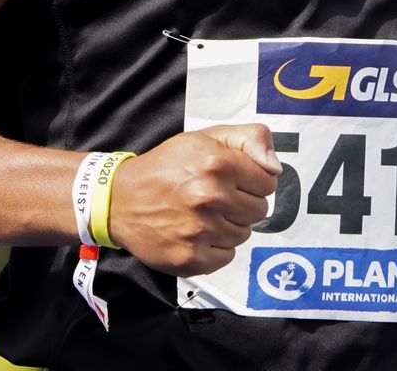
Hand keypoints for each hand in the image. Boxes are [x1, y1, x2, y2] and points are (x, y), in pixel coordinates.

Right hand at [106, 124, 280, 275]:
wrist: (120, 199)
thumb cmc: (167, 166)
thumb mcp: (206, 137)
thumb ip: (250, 139)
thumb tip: (276, 168)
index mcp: (217, 163)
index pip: (268, 181)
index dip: (253, 181)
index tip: (234, 180)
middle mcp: (209, 197)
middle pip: (259, 211)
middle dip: (243, 204)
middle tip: (217, 199)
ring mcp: (199, 230)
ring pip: (244, 234)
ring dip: (229, 226)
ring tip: (204, 215)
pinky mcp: (190, 258)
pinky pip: (227, 257)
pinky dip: (216, 248)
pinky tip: (197, 234)